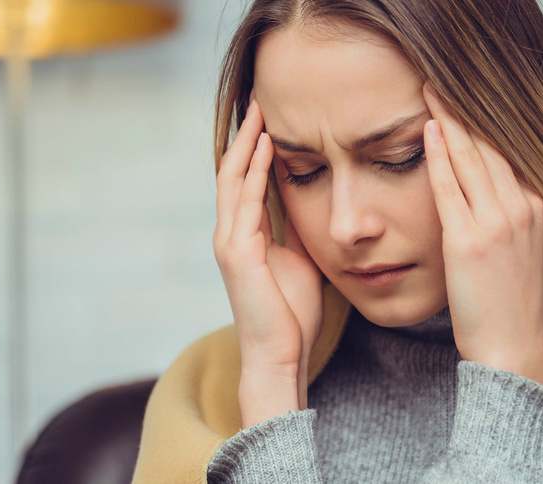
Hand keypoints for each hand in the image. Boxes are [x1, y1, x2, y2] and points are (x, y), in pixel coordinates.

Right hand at [212, 89, 324, 422]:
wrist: (280, 353)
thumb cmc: (292, 313)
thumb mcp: (300, 260)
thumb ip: (297, 231)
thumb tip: (312, 203)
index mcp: (245, 235)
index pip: (245, 181)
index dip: (254, 149)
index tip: (270, 120)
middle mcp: (230, 233)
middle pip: (233, 171)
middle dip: (246, 136)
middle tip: (260, 101)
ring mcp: (230, 242)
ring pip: (233, 179)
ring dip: (247, 144)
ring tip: (260, 112)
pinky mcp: (237, 253)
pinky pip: (245, 202)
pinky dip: (255, 172)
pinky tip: (269, 148)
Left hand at [422, 82, 542, 386]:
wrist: (509, 344)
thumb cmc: (504, 300)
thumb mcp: (515, 248)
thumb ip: (502, 213)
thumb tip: (478, 187)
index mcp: (533, 207)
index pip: (504, 152)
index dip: (481, 123)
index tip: (461, 99)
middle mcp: (520, 208)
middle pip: (489, 146)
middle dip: (463, 111)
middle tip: (440, 81)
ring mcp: (497, 223)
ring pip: (471, 159)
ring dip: (450, 121)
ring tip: (431, 92)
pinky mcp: (469, 240)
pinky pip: (451, 188)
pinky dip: (440, 156)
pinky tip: (430, 131)